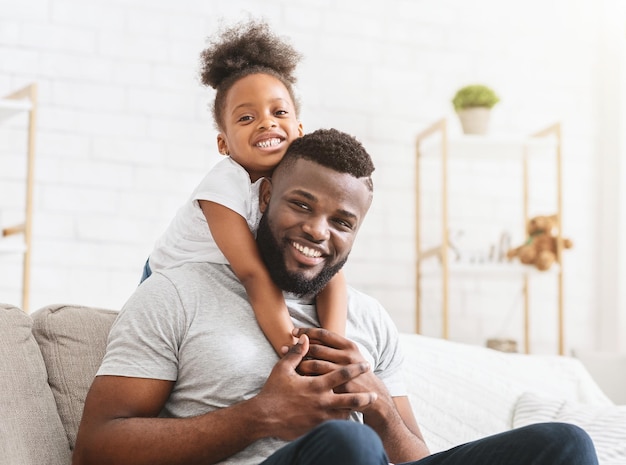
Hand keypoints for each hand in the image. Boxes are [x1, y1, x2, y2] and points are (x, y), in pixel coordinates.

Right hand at [255, 334, 377, 439]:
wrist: (263, 417)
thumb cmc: (273, 391)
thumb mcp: (283, 369)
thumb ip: (296, 353)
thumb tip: (304, 337)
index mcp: (316, 385)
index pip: (342, 375)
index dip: (356, 369)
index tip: (366, 365)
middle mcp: (321, 401)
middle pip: (350, 399)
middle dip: (364, 397)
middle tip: (374, 394)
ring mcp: (319, 417)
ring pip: (344, 415)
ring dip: (354, 411)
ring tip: (362, 408)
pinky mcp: (315, 428)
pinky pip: (334, 426)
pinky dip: (342, 422)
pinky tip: (347, 419)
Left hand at [293, 328, 393, 422]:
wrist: (374, 396)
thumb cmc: (357, 374)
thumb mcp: (351, 357)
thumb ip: (334, 348)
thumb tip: (310, 338)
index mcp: (349, 346)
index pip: (324, 334)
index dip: (307, 331)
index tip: (294, 332)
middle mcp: (347, 356)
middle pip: (317, 348)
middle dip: (298, 347)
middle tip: (283, 348)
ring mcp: (344, 372)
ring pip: (315, 364)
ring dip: (298, 362)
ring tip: (284, 361)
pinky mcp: (340, 388)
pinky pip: (317, 382)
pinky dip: (304, 379)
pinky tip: (293, 379)